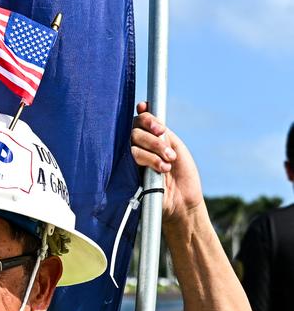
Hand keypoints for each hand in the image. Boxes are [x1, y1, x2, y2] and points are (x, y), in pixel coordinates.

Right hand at [130, 102, 204, 224]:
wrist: (183, 202)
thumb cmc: (182, 175)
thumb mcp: (175, 147)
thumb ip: (161, 131)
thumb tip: (145, 108)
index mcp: (152, 139)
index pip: (141, 121)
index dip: (147, 118)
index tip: (160, 127)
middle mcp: (140, 147)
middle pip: (136, 130)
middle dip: (154, 138)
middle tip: (169, 152)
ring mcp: (132, 160)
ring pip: (134, 143)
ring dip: (154, 150)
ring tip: (168, 165)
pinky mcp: (127, 172)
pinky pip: (132, 157)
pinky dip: (149, 159)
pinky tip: (161, 169)